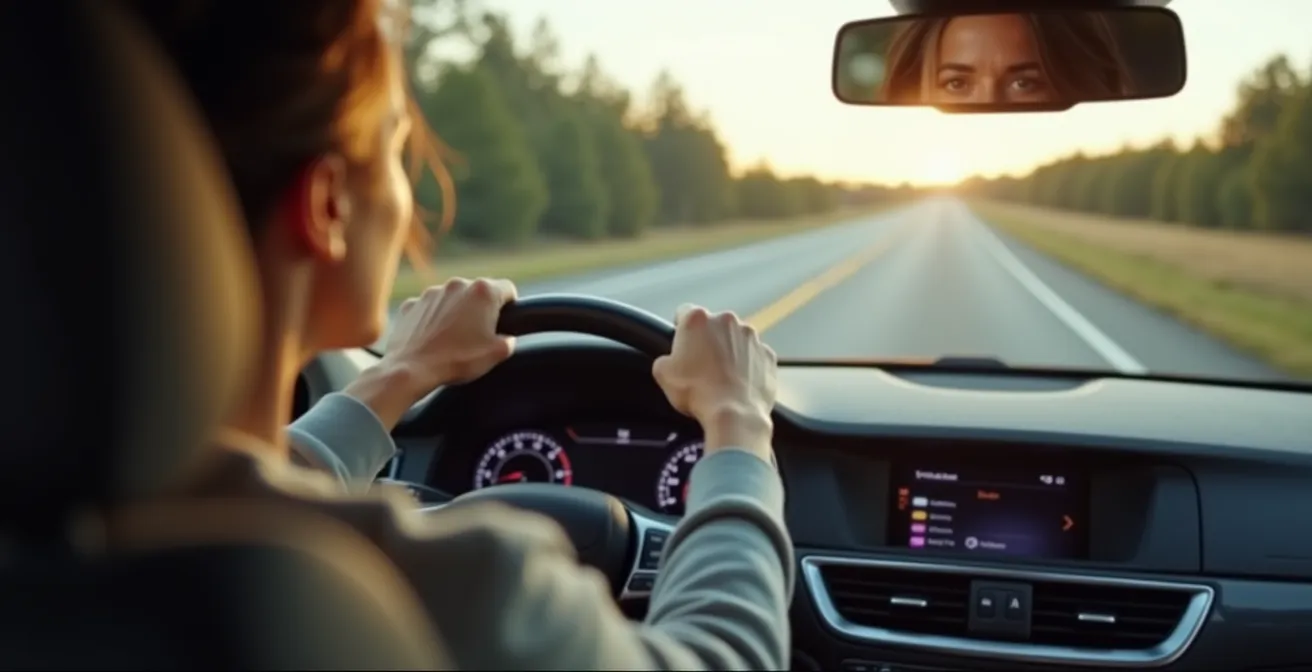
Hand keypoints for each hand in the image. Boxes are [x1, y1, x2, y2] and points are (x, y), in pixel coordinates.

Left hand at [346, 278, 515, 428]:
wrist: (412, 369)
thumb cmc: (457, 360)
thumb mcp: (496, 354)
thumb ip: (508, 341)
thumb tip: (506, 339)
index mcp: (483, 292)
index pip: (507, 289)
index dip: (510, 305)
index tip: (505, 319)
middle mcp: (457, 285)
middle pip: (477, 292)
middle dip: (480, 309)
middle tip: (479, 335)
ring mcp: (431, 293)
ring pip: (452, 299)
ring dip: (456, 313)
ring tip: (453, 340)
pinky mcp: (412, 304)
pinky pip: (429, 308)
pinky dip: (433, 319)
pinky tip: (433, 339)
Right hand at [652, 304, 776, 459]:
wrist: (734, 414)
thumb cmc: (696, 392)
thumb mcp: (662, 374)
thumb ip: (664, 358)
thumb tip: (670, 361)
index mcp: (698, 319)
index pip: (684, 312)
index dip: (681, 329)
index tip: (682, 344)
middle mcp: (727, 320)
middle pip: (713, 325)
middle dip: (708, 341)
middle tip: (700, 367)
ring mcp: (751, 337)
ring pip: (736, 339)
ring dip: (729, 352)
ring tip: (721, 379)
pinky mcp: (768, 354)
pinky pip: (755, 357)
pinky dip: (749, 367)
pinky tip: (739, 385)